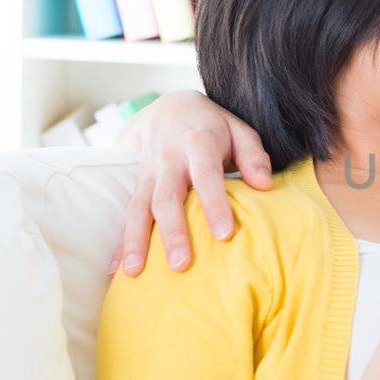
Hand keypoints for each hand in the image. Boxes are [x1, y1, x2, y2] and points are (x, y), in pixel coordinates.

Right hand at [109, 90, 273, 275]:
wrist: (168, 106)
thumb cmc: (213, 126)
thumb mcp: (239, 130)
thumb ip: (253, 156)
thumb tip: (265, 185)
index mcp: (198, 144)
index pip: (207, 177)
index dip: (215, 205)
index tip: (225, 235)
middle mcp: (168, 160)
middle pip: (167, 198)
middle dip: (172, 233)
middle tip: (181, 265)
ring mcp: (147, 173)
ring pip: (138, 208)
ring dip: (135, 241)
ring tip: (135, 273)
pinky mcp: (134, 184)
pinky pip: (125, 214)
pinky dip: (118, 243)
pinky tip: (114, 270)